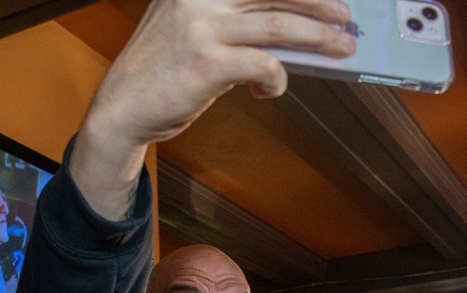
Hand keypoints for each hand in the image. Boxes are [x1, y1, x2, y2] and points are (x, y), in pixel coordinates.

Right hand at [72, 0, 355, 217]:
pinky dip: (276, 78)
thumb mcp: (189, 27)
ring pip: (278, 24)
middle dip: (318, 2)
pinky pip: (263, 64)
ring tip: (341, 45)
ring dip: (317, 36)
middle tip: (344, 15)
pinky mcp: (207, 62)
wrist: (121, 109)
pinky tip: (270, 88)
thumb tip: (289, 28)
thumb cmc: (161, 72)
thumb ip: (231, 20)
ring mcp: (203, 27)